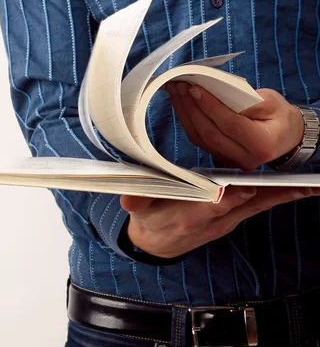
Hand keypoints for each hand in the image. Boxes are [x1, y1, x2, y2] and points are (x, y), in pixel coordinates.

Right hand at [122, 187, 318, 257]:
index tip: (241, 189)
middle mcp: (210, 221)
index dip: (226, 198)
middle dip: (266, 194)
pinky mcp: (230, 220)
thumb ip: (135, 201)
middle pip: (242, 205)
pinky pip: (256, 207)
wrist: (155, 244)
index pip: (210, 206)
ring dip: (280, 196)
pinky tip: (297, 189)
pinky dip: (276, 198)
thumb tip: (127, 199)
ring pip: (255, 206)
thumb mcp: (136, 211)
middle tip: (295, 186)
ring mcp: (223, 222)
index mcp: (186, 216)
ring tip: (308, 187)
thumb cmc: (148, 220)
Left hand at [166, 83, 303, 169]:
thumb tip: (221, 91)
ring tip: (176, 90)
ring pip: (199, 138)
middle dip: (192, 107)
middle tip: (180, 85)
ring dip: (184, 112)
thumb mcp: (272, 102)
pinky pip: (198, 139)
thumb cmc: (278, 116)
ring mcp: (229, 161)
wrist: (284, 136)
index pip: (231, 125)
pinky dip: (187, 119)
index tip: (195, 88)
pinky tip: (180, 103)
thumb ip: (249, 100)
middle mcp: (244, 159)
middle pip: (210, 133)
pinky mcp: (218, 157)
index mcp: (262, 145)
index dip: (211, 107)